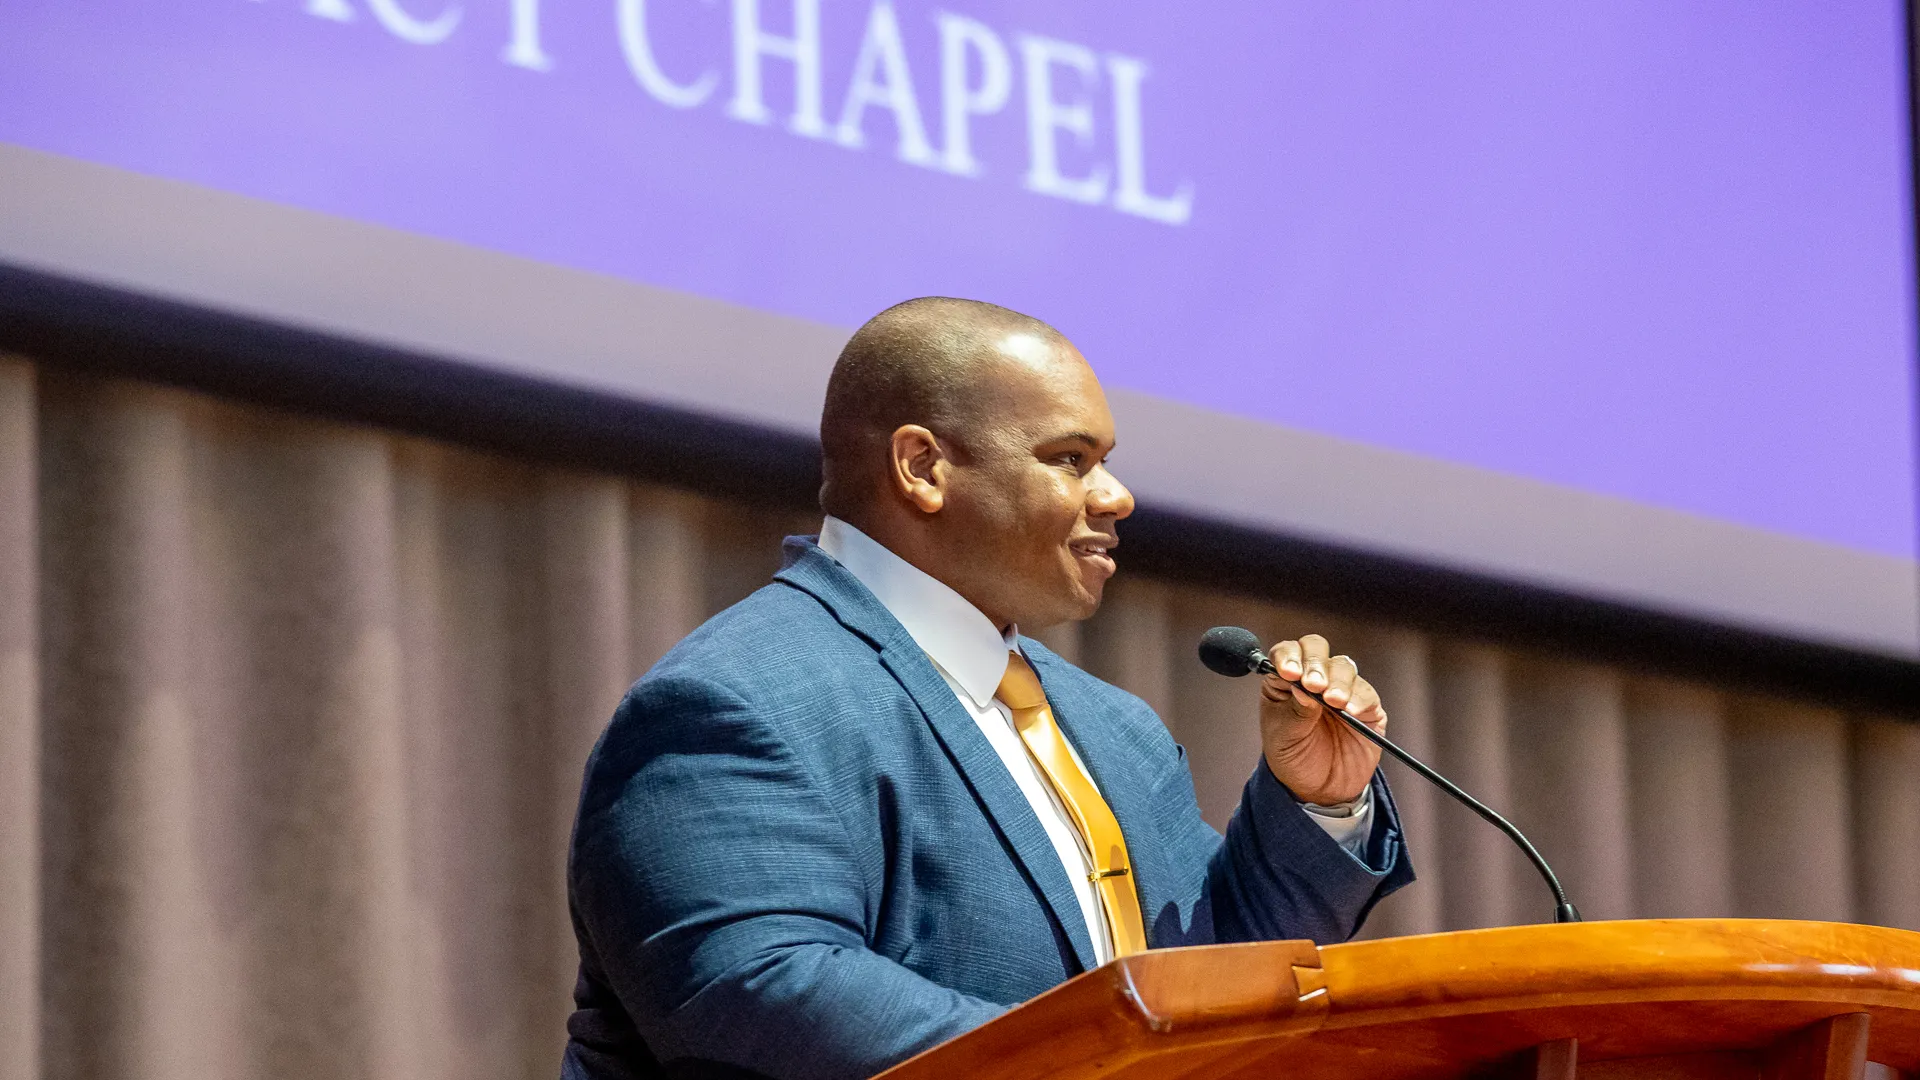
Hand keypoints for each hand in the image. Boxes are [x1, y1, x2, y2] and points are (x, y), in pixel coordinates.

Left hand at [1258, 634, 1386, 804]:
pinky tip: (1350, 712)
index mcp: (1286, 680)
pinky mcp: (1367, 707)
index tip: (1289, 673)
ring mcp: (1342, 689)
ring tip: (1333, 702)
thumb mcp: (1283, 737)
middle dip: (1315, 663)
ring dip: (1338, 682)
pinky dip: (1359, 699)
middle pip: (1316, 649)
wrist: (1318, 789)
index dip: (1288, 656)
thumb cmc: (1294, 758)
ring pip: (1343, 667)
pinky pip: (1366, 693)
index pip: (1287, 652)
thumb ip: (1294, 711)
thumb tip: (1304, 687)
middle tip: (1314, 684)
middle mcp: (1314, 678)